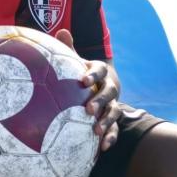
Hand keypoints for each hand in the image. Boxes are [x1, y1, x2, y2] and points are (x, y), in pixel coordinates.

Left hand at [54, 29, 121, 151]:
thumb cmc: (81, 72)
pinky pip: (115, 129)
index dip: (93, 75)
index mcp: (100, 71)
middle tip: (88, 109)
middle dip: (100, 101)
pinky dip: (110, 137)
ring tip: (96, 130)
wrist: (97, 85)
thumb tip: (62, 30)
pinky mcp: (112, 119)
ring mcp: (113, 103)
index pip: (99, 70)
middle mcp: (109, 87)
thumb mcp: (75, 60)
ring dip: (106, 121)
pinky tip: (103, 146)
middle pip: (109, 93)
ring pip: (114, 112)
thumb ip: (69, 49)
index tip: (83, 81)